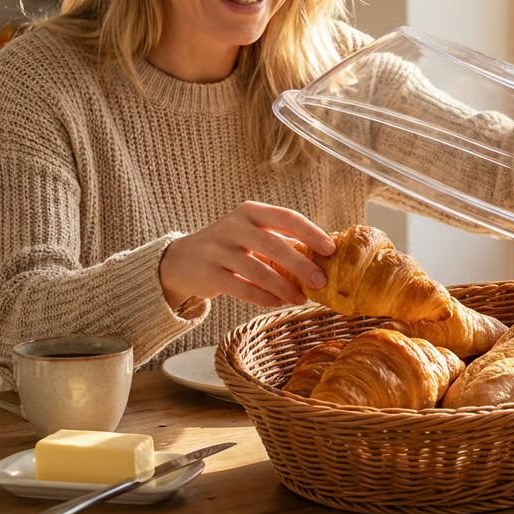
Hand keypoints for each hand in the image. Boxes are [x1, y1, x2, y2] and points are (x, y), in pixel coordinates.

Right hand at [159, 202, 335, 310]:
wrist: (183, 260)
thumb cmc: (231, 247)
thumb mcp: (252, 235)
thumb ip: (281, 241)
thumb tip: (324, 259)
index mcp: (251, 211)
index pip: (286, 217)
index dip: (311, 232)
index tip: (331, 249)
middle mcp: (233, 226)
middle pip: (273, 245)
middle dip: (301, 265)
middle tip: (321, 282)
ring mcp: (218, 249)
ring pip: (258, 270)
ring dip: (284, 287)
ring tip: (301, 299)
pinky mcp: (209, 273)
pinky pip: (242, 288)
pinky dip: (264, 297)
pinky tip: (278, 302)